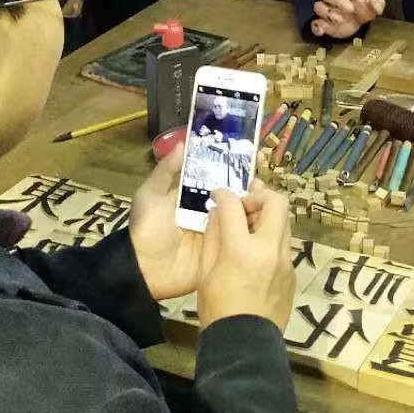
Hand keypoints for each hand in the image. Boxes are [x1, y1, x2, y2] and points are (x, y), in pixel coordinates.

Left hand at [128, 146, 271, 300]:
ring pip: (243, 215)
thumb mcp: (151, 195)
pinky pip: (241, 239)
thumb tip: (182, 142)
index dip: (236, 168)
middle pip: (237, 195)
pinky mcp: (224, 252)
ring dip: (257, 206)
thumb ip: (166, 170)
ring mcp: (219, 233)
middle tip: (262, 182)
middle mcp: (211, 212)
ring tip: (268, 198)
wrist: (145, 270)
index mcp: (195, 197)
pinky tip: (268, 220)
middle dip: (252, 187)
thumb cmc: (147, 228)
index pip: (220, 178)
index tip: (254, 156)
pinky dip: (254, 230)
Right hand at [197, 186, 293, 331]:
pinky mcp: (292, 273)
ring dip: (267, 216)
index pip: (234, 205)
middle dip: (259, 195)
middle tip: (244, 203)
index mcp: (242, 249)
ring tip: (249, 225)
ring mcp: (286, 261)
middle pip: (276, 202)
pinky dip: (270, 239)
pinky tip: (256, 252)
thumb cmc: (217, 308)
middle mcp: (270, 249)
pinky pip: (284, 245)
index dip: (224, 194)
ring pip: (284, 222)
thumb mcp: (205, 271)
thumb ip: (213, 236)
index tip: (218, 195)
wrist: (244, 345)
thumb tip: (219, 212)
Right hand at [309, 0, 385, 38]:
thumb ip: (377, 2)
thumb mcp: (375, 4)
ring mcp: (327, 10)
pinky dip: (317, 27)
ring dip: (330, 13)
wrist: (360, 21)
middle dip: (338, 1)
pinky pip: (315, 24)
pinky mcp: (324, 24)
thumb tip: (375, 3)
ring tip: (342, 20)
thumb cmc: (365, 8)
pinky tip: (322, 31)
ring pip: (319, 7)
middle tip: (351, 8)